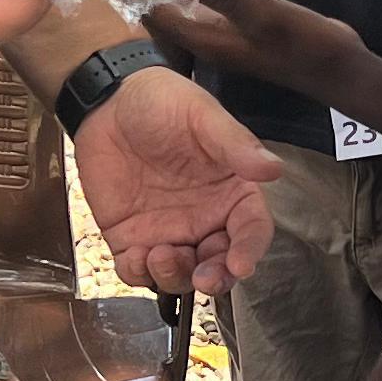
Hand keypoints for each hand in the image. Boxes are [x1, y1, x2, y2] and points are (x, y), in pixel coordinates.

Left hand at [72, 61, 279, 292]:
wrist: (107, 102)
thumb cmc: (162, 101)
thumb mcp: (201, 115)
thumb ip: (234, 144)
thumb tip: (274, 169)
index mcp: (232, 192)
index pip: (252, 230)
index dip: (250, 250)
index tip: (241, 262)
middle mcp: (205, 219)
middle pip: (221, 263)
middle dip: (216, 277)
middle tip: (204, 279)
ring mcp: (169, 233)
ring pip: (181, 275)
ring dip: (176, 276)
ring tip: (160, 255)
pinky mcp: (131, 240)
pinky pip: (138, 272)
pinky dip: (140, 274)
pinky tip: (135, 256)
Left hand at [151, 0, 370, 106]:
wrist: (339, 68)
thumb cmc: (303, 45)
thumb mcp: (264, 15)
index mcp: (205, 41)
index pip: (156, 15)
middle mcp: (209, 40)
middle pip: (167, 10)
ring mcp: (226, 34)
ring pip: (187, 4)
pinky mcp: (241, 27)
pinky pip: (209, 2)